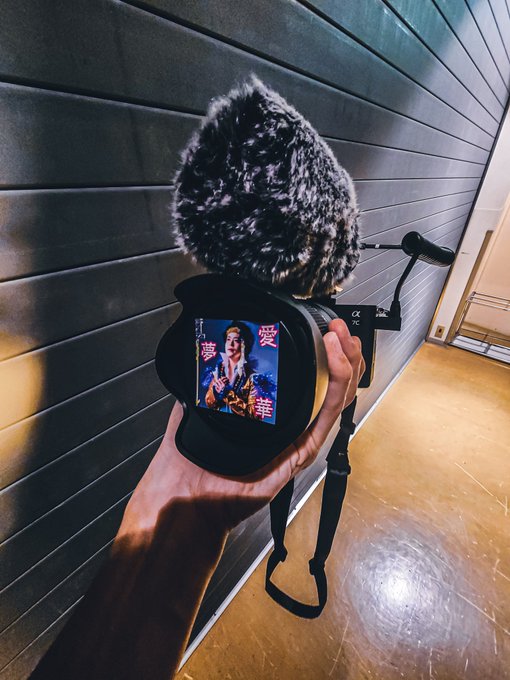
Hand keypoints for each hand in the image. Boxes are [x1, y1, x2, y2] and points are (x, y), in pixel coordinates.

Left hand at [123, 319, 363, 533]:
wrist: (192, 494)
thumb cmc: (195, 457)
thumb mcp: (204, 403)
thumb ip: (212, 379)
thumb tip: (207, 351)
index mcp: (277, 412)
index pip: (312, 377)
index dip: (325, 350)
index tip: (324, 325)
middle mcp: (296, 423)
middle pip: (335, 383)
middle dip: (344, 350)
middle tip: (339, 327)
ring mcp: (302, 435)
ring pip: (339, 394)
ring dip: (347, 360)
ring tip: (341, 336)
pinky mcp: (304, 449)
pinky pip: (329, 412)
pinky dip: (338, 382)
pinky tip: (336, 358)